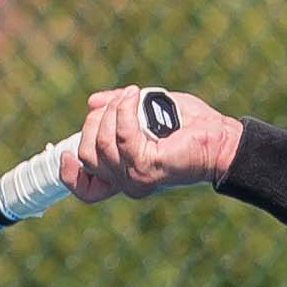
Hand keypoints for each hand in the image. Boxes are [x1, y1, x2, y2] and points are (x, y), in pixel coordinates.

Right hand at [65, 85, 241, 201]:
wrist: (221, 139)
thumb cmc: (189, 126)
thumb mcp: (145, 112)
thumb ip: (117, 110)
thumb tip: (92, 102)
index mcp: (123, 176)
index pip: (85, 190)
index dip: (69, 173)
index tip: (66, 153)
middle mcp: (127, 183)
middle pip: (86, 154)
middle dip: (95, 122)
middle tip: (119, 102)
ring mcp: (136, 178)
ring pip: (100, 144)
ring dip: (111, 112)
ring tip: (131, 96)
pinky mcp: (147, 166)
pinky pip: (121, 135)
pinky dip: (124, 110)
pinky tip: (134, 96)